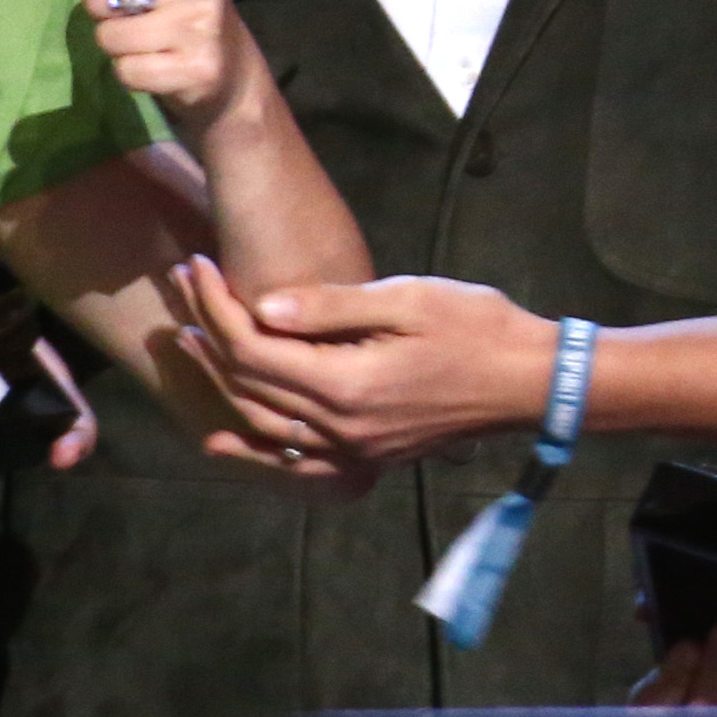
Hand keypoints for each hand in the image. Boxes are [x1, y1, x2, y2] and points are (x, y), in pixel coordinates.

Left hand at [86, 0, 246, 134]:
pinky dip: (132, 74)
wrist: (225, 68)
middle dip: (110, 10)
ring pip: (109, 37)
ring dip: (119, 45)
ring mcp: (200, 28)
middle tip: (144, 13)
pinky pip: (126, 72)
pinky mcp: (194, 72)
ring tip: (150, 40)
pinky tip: (158, 66)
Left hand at [168, 258, 556, 475]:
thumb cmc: (479, 328)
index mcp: (347, 386)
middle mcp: (342, 428)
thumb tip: (262, 306)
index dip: (216, 305)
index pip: (253, 349)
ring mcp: (354, 449)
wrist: (532, 383)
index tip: (200, 263)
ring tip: (191, 337)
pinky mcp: (367, 453)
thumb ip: (331, 307)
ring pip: (261, 423)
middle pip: (248, 385)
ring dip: (219, 380)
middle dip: (207, 331)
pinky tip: (222, 437)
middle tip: (183, 284)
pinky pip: (291, 451)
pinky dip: (250, 441)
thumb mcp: (408, 300)